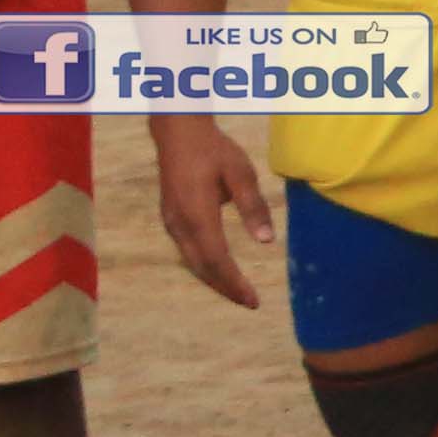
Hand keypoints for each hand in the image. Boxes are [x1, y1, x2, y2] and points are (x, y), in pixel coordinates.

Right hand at [153, 119, 273, 309]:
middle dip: (225, 288)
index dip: (234, 283)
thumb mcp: (241, 174)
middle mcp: (179, 224)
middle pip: (202, 267)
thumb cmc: (214, 151)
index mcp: (197, 215)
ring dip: (214, 279)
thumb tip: (266, 241)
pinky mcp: (171, 218)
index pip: (218, 260)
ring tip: (238, 292)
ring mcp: (171, 222)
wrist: (178, 133)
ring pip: (192, 261)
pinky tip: (220, 270)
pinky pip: (188, 251)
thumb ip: (253, 207)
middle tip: (249, 302)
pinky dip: (205, 265)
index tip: (253, 300)